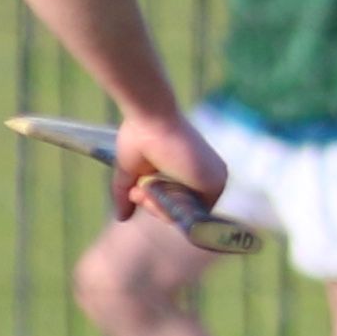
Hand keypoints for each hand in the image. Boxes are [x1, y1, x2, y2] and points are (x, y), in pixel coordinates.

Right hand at [107, 103, 226, 223]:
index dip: (155, 206)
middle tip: (136, 193)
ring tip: (141, 190)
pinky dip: (168, 207)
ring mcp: (214, 181)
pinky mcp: (215, 183)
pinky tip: (153, 191)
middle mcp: (208, 178)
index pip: (178, 206)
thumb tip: (121, 217)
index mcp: (195, 174)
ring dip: (157, 208)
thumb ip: (127, 195)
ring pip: (185, 215)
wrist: (150, 118)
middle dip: (154, 208)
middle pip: (181, 213)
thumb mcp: (132, 172)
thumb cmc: (140, 137)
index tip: (135, 194)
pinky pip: (192, 213)